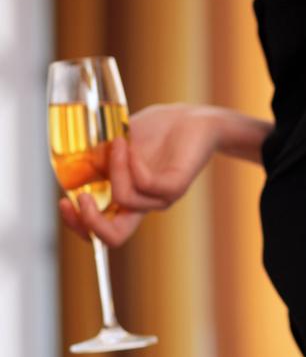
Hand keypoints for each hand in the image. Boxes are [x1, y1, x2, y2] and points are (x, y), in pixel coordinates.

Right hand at [56, 103, 224, 246]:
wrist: (191, 118)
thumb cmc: (154, 131)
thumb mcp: (113, 146)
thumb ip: (96, 161)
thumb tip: (73, 174)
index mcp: (128, 199)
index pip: (101, 232)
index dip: (79, 226)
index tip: (64, 201)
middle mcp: (145, 203)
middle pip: (113, 237)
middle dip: (89, 222)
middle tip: (81, 195)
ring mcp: (161, 196)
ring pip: (124, 199)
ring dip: (113, 169)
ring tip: (117, 142)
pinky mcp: (177, 184)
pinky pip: (146, 184)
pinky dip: (131, 164)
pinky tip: (128, 143)